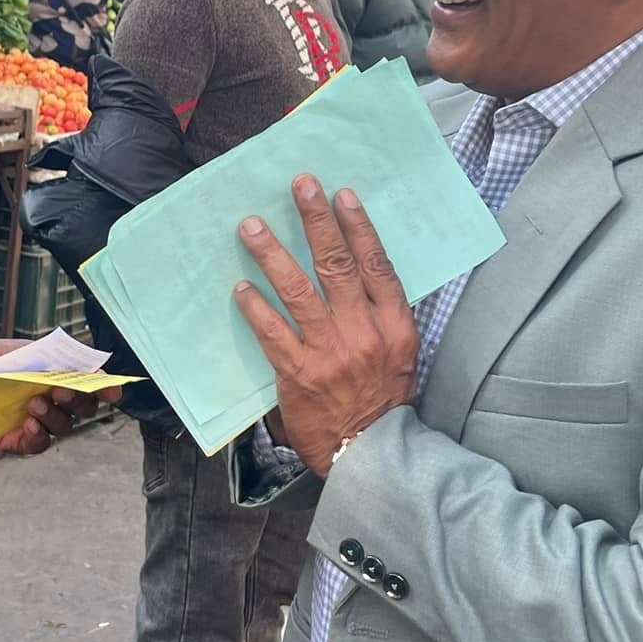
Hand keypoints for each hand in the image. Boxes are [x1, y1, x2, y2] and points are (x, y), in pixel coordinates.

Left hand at [0, 338, 121, 454]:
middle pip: (83, 410)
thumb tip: (81, 362)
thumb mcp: (28, 350)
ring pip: (63, 427)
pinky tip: (29, 424)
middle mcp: (57, 401)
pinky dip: (39, 435)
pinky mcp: (19, 438)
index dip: (105, 389)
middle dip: (77, 400)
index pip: (92, 386)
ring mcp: (40, 421)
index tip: (110, 389)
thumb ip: (54, 357)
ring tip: (34, 403)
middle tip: (61, 390)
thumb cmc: (0, 358)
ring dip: (54, 416)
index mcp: (63, 377)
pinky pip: (39, 444)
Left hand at [234, 177, 417, 475]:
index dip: (359, 227)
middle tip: (300, 186)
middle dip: (316, 221)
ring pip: (298, 291)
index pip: (377, 265)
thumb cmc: (383, 400)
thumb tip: (356, 271)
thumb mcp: (401, 355)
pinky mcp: (300, 374)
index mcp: (395, 326)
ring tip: (251, 226)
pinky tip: (241, 286)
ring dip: (272, 254)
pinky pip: (273, 332)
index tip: (342, 196)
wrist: (372, 455)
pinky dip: (256, 306)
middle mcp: (365, 333)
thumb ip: (381, 316)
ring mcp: (331, 353)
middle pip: (337, 266)